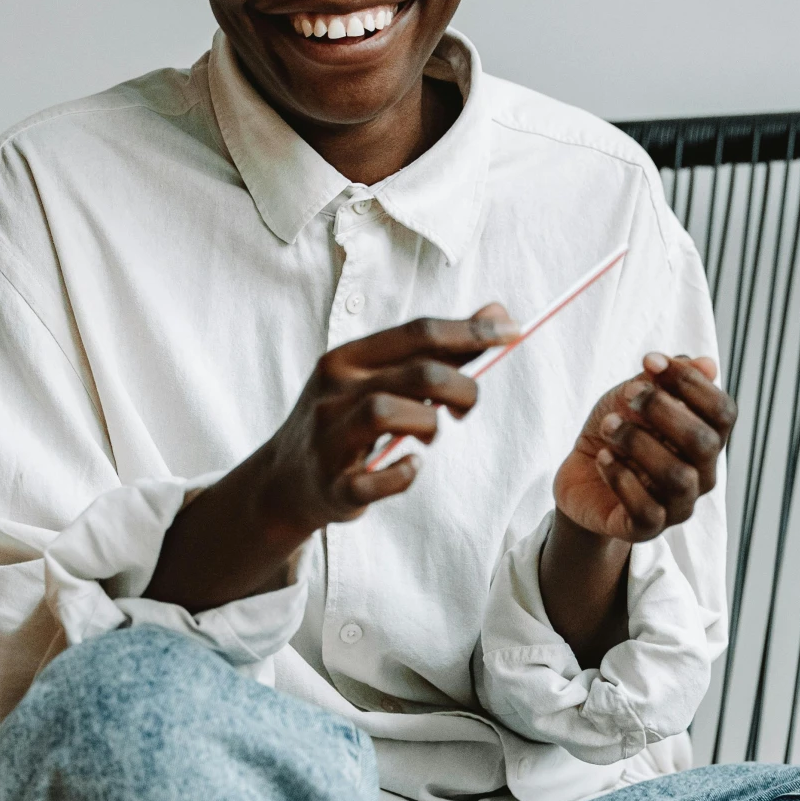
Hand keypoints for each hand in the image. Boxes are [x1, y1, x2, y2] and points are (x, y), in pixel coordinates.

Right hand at [146, 308, 511, 611]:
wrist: (285, 480)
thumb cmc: (346, 420)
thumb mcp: (379, 376)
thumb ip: (439, 349)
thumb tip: (499, 313)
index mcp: (347, 358)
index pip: (417, 332)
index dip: (471, 331)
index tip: (513, 332)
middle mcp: (333, 392)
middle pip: (415, 373)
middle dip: (460, 387)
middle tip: (465, 407)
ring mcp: (329, 439)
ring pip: (385, 413)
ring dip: (427, 424)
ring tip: (428, 434)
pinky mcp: (332, 486)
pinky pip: (374, 480)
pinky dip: (403, 474)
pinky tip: (410, 465)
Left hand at [553, 354, 734, 543]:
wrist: (581, 475)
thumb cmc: (617, 431)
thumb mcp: (631, 397)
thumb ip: (663, 381)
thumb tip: (706, 363)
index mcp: (707, 439)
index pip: (722, 412)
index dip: (691, 383)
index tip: (650, 361)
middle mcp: (702, 475)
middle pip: (704, 443)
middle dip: (663, 411)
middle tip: (628, 395)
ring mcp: (678, 506)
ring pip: (677, 477)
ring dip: (638, 443)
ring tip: (608, 427)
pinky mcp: (646, 529)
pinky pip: (647, 510)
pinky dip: (622, 479)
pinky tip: (603, 458)